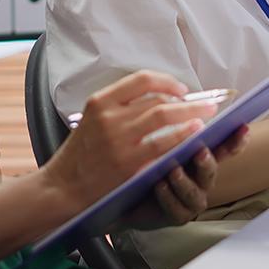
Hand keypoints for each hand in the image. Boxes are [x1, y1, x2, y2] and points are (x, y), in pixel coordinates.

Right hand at [40, 71, 219, 216]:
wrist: (63, 187)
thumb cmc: (80, 155)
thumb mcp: (91, 119)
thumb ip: (118, 106)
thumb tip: (159, 98)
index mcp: (100, 102)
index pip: (141, 80)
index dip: (167, 82)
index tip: (181, 89)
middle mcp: (109, 116)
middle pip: (157, 98)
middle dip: (187, 100)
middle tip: (205, 103)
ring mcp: (119, 140)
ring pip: (163, 116)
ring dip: (190, 114)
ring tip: (205, 115)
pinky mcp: (128, 163)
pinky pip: (163, 144)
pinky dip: (182, 135)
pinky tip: (194, 134)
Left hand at [120, 125, 248, 230]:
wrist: (130, 196)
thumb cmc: (150, 165)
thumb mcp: (163, 144)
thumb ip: (177, 131)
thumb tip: (184, 106)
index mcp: (202, 157)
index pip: (223, 147)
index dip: (235, 139)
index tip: (243, 127)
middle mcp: (201, 178)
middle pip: (211, 170)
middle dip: (207, 161)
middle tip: (201, 151)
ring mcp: (192, 198)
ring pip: (194, 192)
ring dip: (185, 181)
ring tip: (173, 170)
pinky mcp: (178, 215)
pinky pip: (176, 208)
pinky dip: (168, 196)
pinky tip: (159, 186)